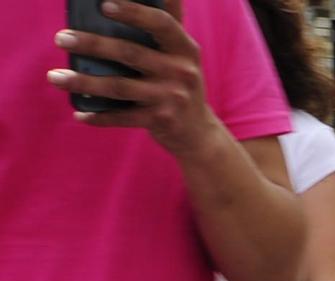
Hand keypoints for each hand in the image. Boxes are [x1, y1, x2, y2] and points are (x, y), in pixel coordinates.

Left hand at [52, 0, 220, 156]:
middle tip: (61, 38)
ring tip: (55, 76)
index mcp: (185, 49)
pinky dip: (99, 116)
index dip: (133, 13)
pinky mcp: (161, 121)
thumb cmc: (179, 82)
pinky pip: (123, 117)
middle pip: (130, 53)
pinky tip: (79, 113)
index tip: (103, 5)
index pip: (160, 24)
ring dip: (84, 82)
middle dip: (92, 45)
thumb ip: (168, 24)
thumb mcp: (182, 53)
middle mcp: (181, 72)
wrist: (198, 132)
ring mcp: (171, 98)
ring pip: (119, 87)